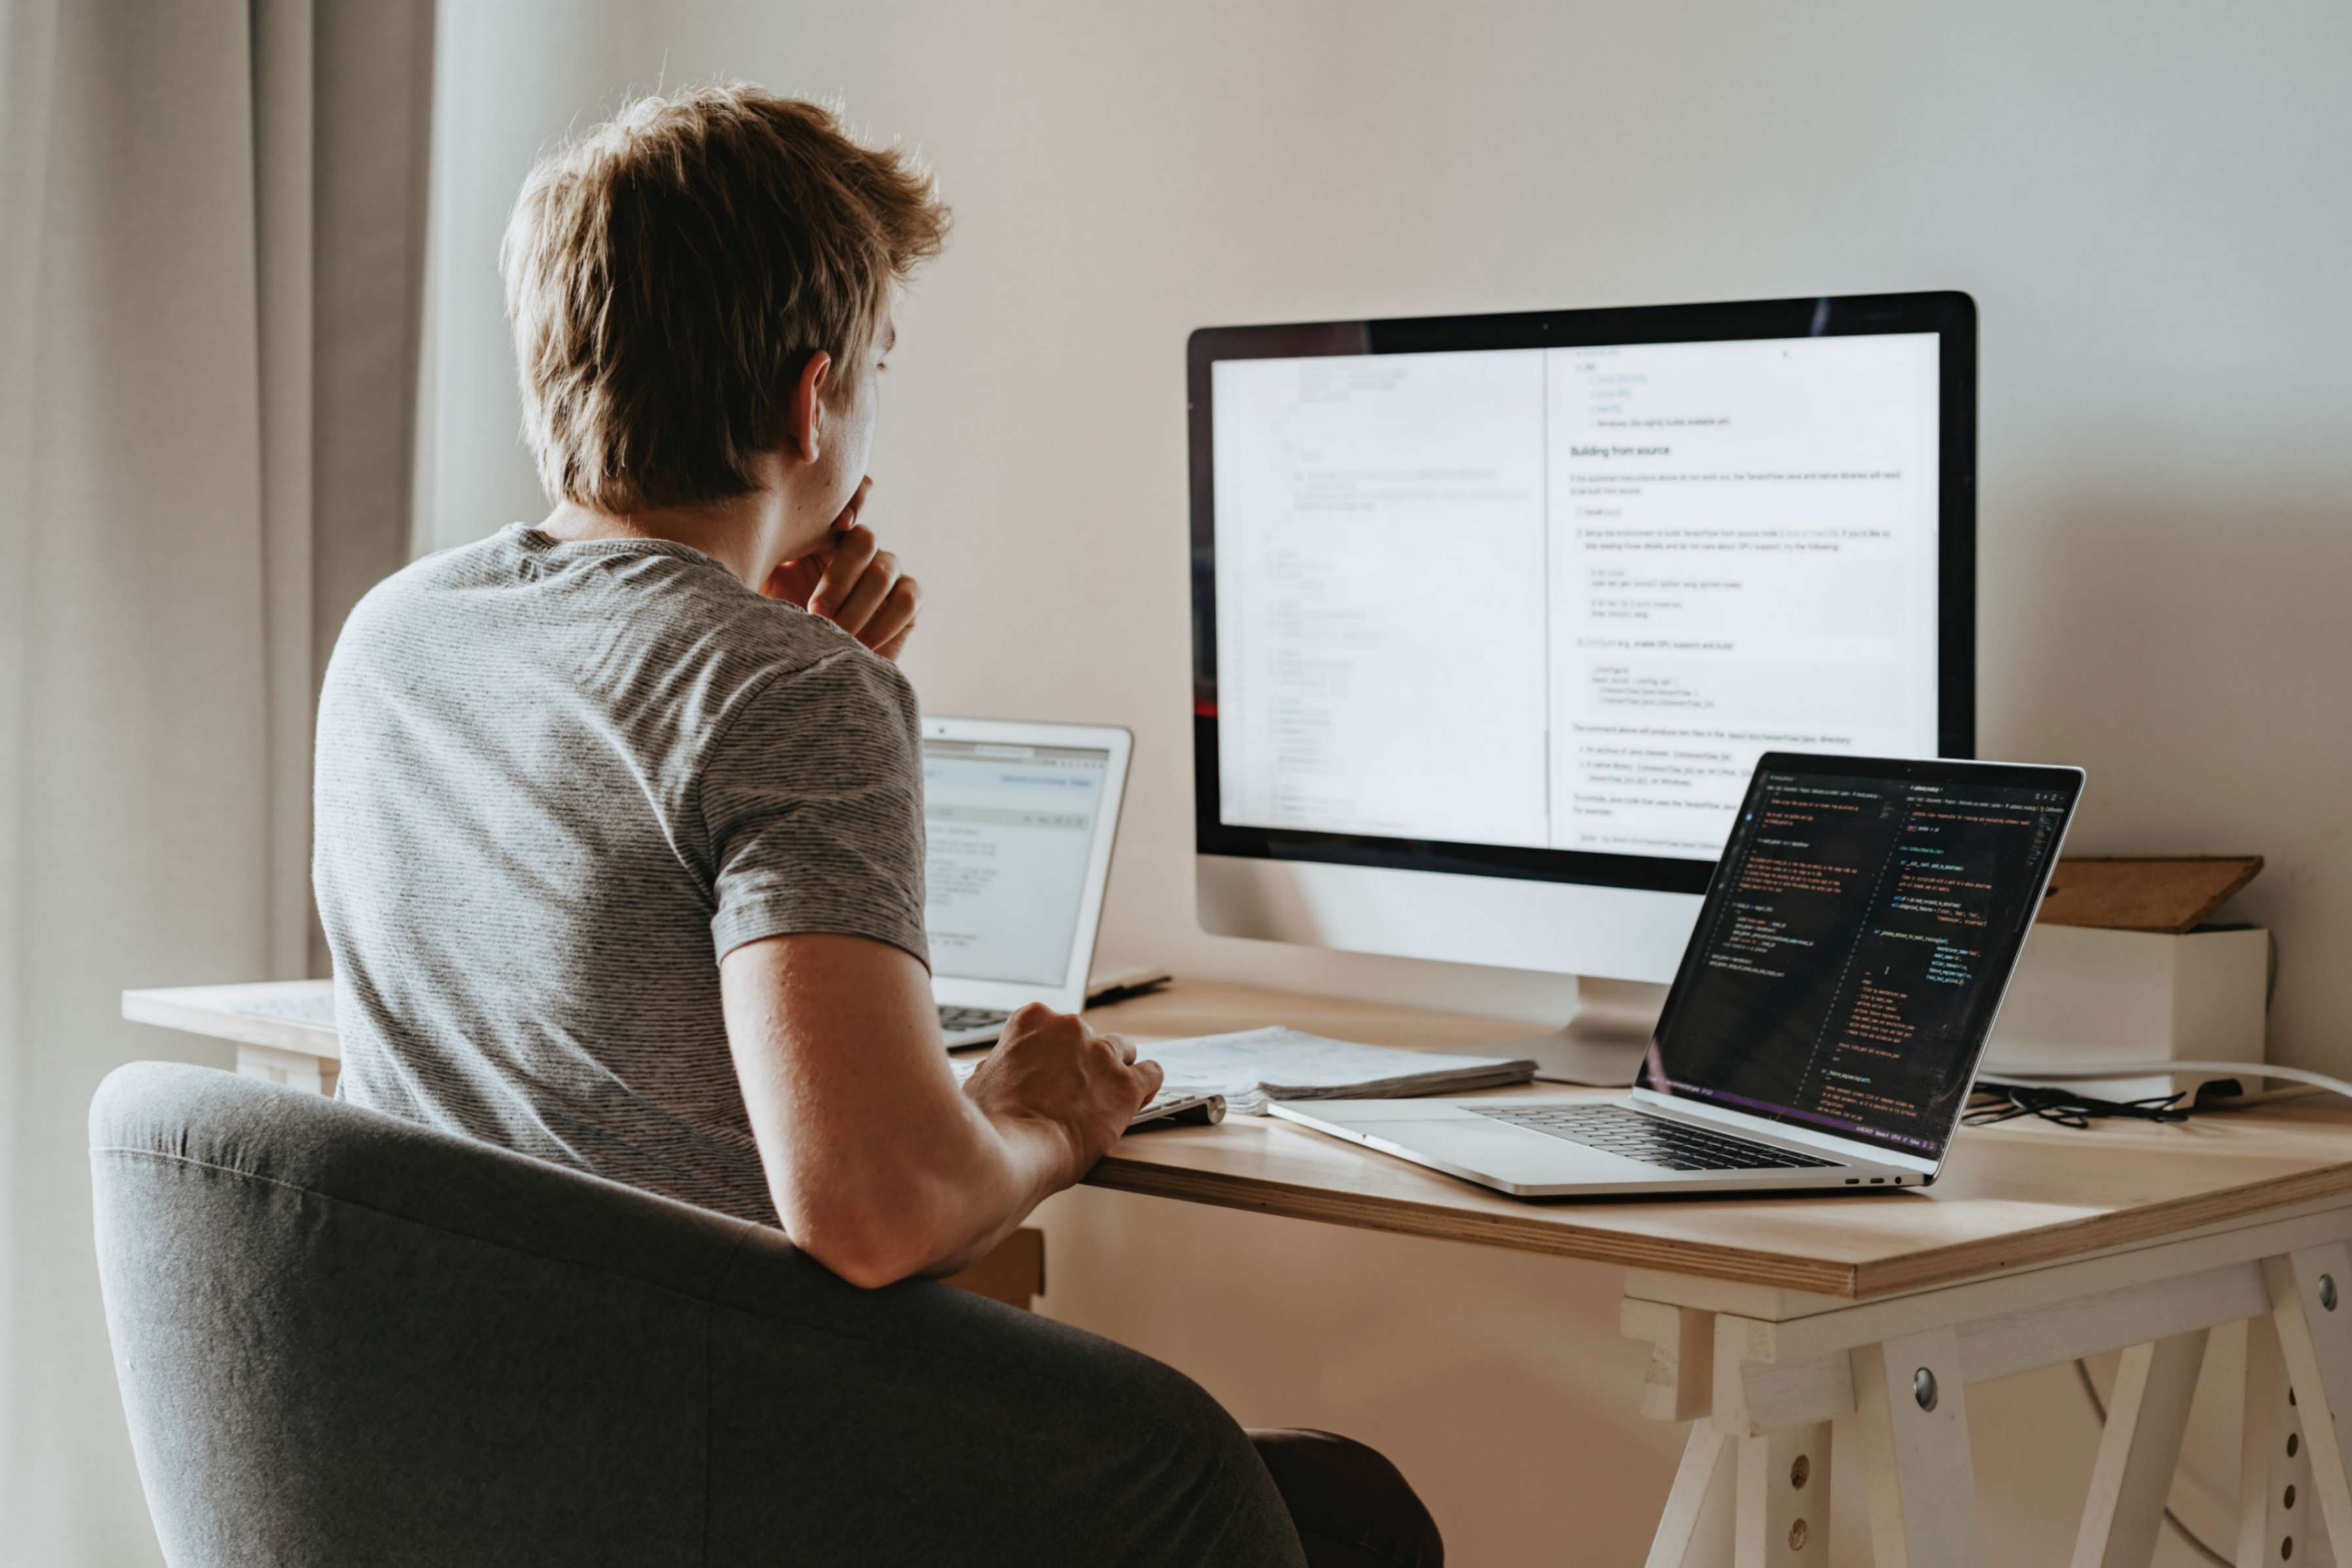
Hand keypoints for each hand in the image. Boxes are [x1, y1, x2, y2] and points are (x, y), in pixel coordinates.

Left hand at [763, 477, 919, 659]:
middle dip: (839, 578)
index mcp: (823, 535)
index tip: (839, 524)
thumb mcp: (760, 584)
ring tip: (833, 633)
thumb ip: (764, 553)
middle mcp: (859, 549)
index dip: (852, 500)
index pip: (849, 499)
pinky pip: (907, 600)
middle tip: (815, 611)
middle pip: (864, 539)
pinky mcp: (907, 601)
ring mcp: (887, 572)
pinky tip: (861, 644)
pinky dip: (884, 622)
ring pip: (884, 571)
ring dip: (857, 606)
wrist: (799, 670)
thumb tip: (756, 532)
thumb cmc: (772, 626)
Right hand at [961, 1003, 1164, 1183]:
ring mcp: (1100, 1054)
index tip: (1051, 1074)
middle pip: (1088, 1037)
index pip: (1052, 1027)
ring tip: (1108, 1096)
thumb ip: (1000, 1067)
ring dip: (1116, 1071)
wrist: (1007, 1155)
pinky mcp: (1125, 1085)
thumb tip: (1000, 1071)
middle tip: (1074, 1093)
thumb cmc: (987, 1125)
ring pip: (1123, 1050)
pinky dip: (1148, 1086)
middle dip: (1083, 1062)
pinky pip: (1152, 1074)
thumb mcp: (979, 1082)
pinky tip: (1140, 1098)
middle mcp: (1069, 1028)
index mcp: (1031, 1022)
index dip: (1053, 1054)